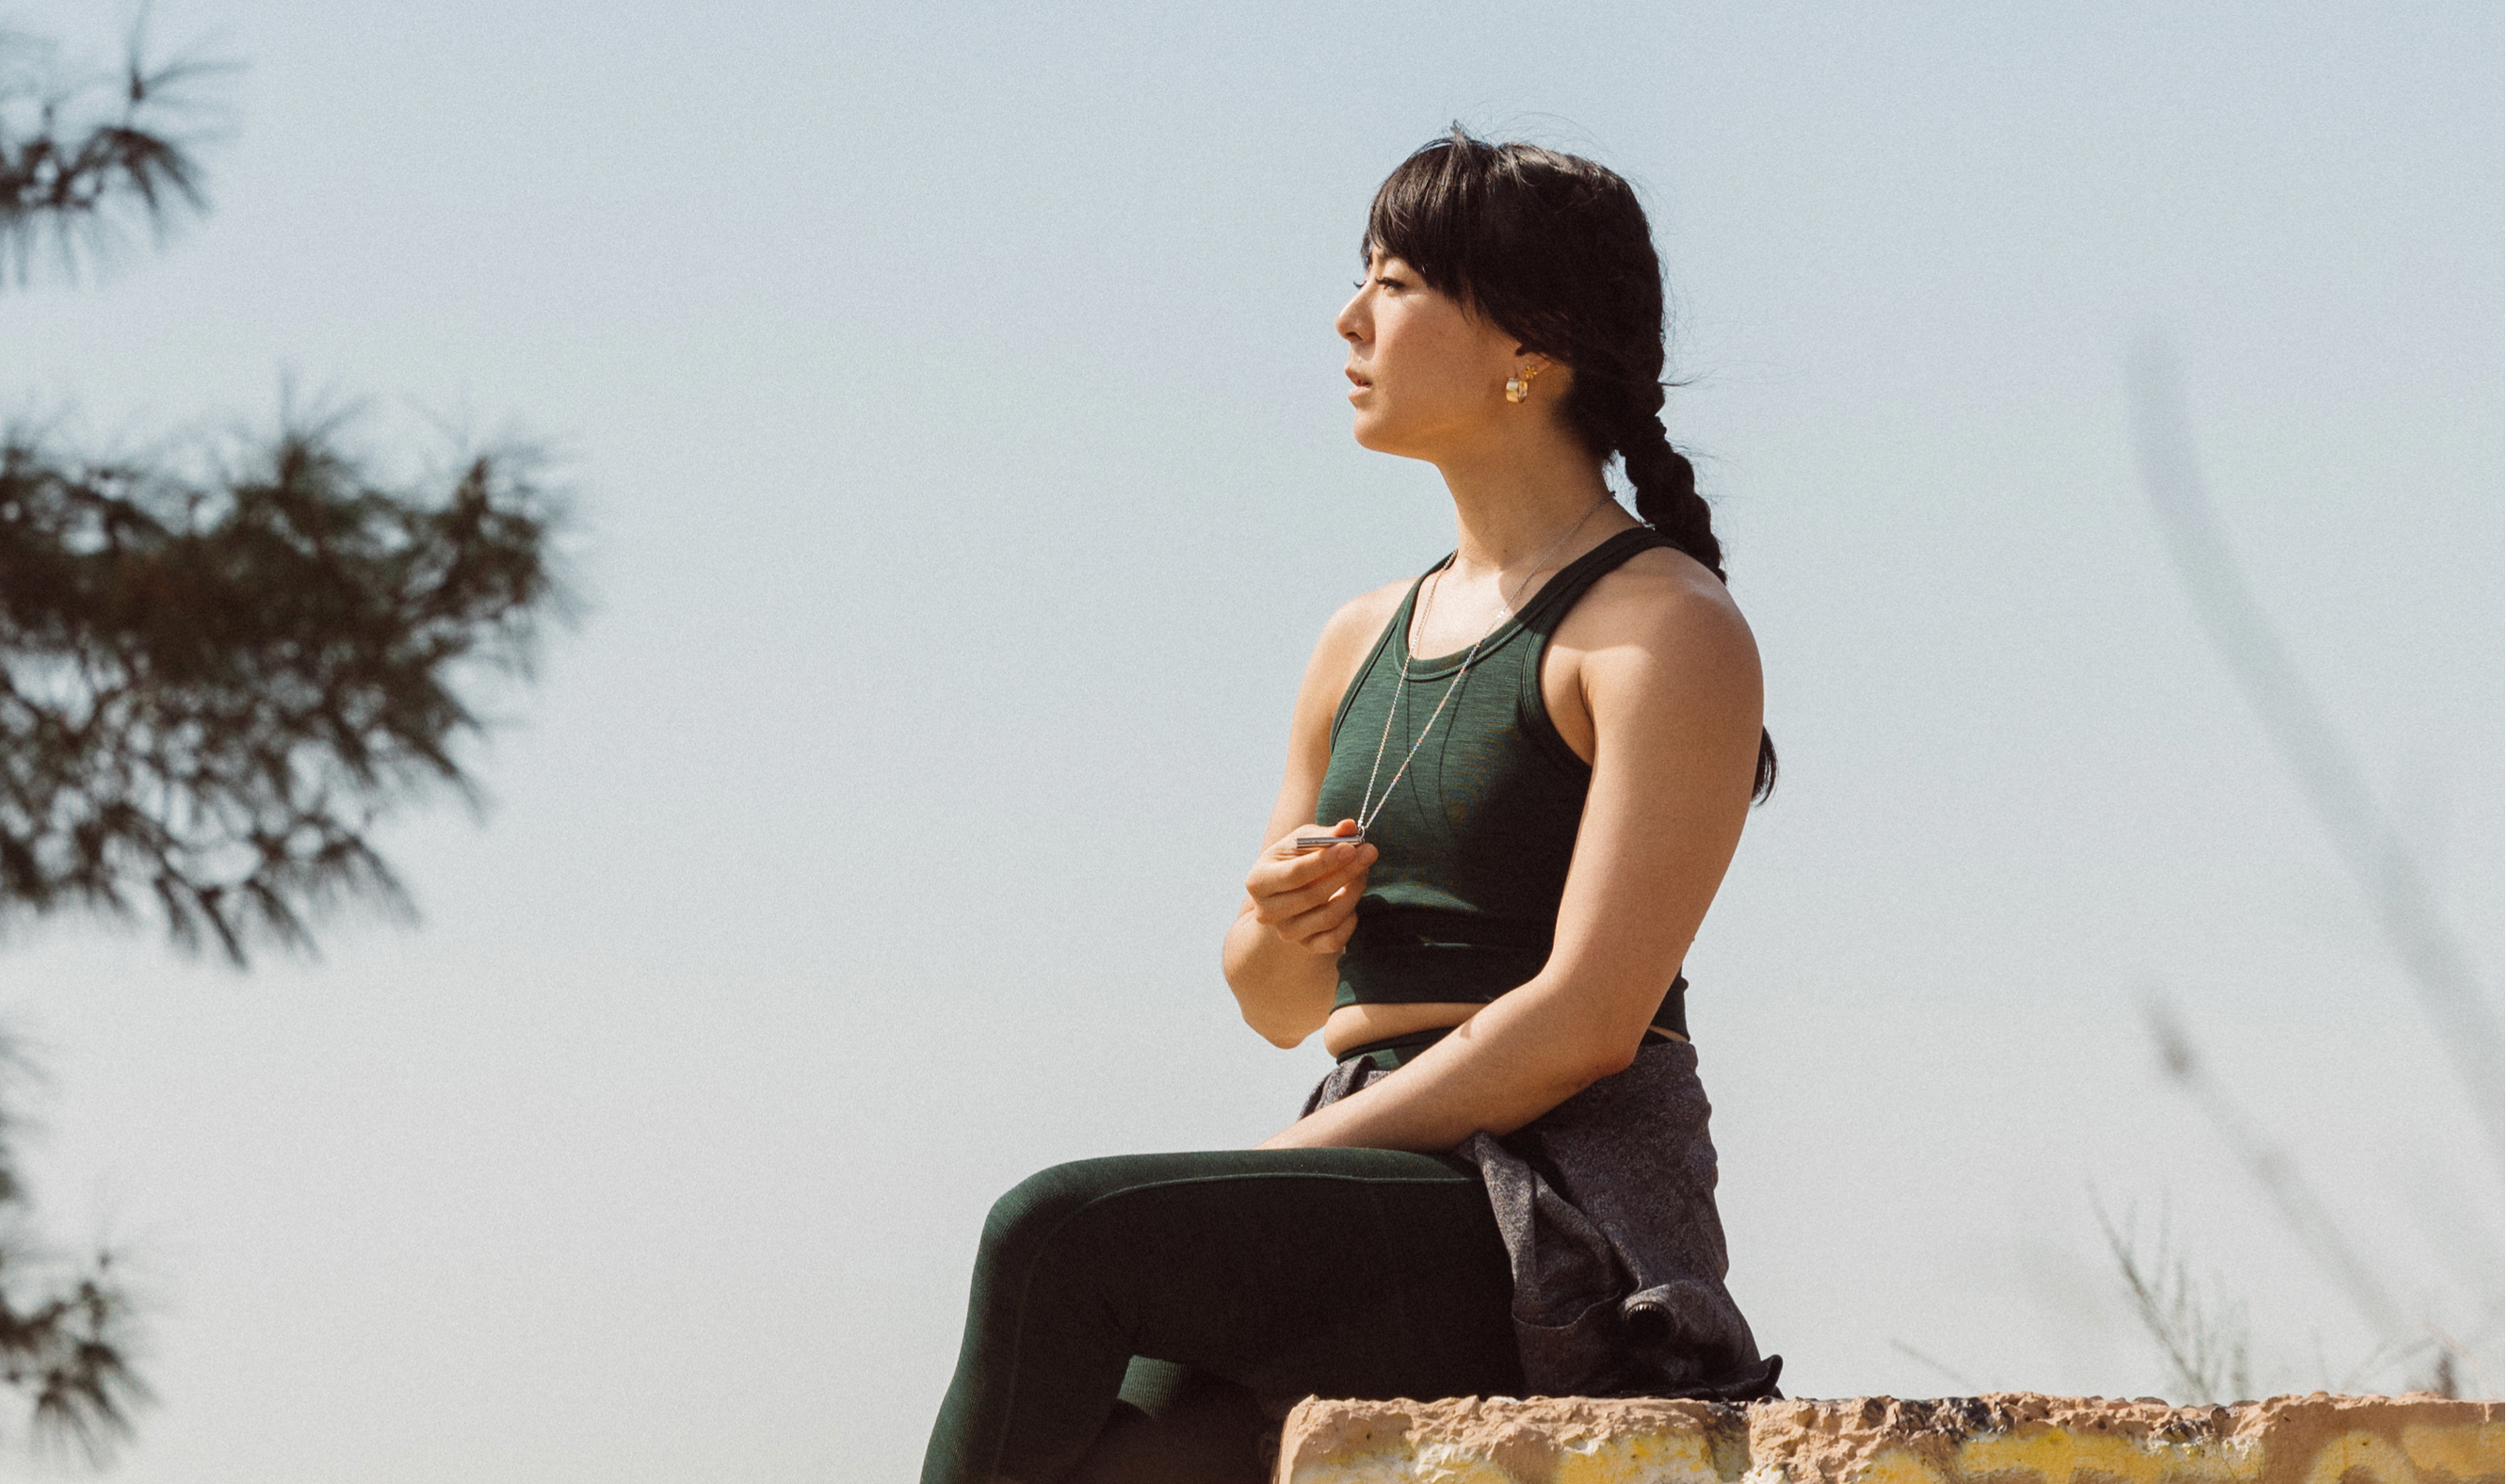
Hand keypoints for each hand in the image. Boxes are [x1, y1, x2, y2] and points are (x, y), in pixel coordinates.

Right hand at [1244, 818, 1375, 954]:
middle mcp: (1267, 911)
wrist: (1289, 891)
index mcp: (1258, 881)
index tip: (1352, 847)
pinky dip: (1350, 921)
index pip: (1295, 874)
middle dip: (1346, 873)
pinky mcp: (1307, 946)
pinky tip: (1353, 902)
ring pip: (1328, 917)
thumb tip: (1349, 827)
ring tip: (1363, 872)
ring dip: (1353, 892)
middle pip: (1313, 896)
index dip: (1325, 861)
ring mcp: (1286, 932)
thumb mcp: (1304, 841)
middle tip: (1369, 853)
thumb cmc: (1295, 859)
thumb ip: (1327, 834)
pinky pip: (1334, 940)